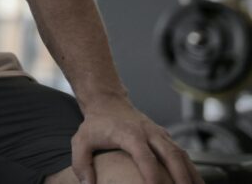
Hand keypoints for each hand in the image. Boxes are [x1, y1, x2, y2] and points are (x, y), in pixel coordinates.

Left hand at [71, 96, 202, 183]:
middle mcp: (149, 133)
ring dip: (191, 175)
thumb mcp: (81, 141)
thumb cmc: (95, 125)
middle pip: (171, 155)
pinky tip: (196, 183)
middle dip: (181, 177)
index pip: (145, 156)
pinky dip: (191, 170)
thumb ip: (81, 163)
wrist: (108, 102)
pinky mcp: (166, 137)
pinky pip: (183, 154)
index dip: (152, 175)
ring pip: (182, 154)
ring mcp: (159, 134)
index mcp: (129, 134)